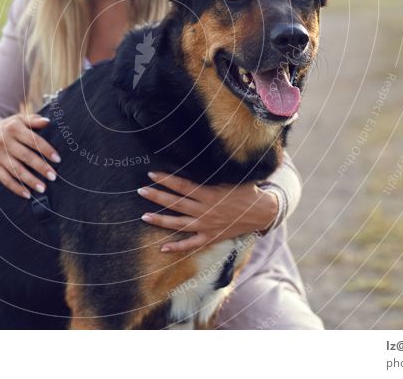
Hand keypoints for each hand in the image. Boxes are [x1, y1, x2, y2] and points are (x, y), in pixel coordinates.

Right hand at [0, 113, 60, 198]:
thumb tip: (48, 121)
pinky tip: (28, 194)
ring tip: (43, 188)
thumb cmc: (11, 127)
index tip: (58, 159)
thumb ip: (34, 120)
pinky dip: (16, 188)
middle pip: (25, 156)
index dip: (46, 150)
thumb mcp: (20, 119)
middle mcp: (4, 142)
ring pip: (15, 170)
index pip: (33, 140)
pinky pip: (5, 179)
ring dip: (30, 180)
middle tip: (53, 176)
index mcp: (14, 128)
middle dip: (40, 167)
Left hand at [137, 171, 278, 252]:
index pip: (182, 185)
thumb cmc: (246, 191)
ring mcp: (207, 226)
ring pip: (179, 223)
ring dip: (160, 220)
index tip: (152, 174)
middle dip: (157, 197)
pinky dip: (177, 247)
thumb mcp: (231, 177)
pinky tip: (163, 248)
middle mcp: (205, 210)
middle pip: (176, 203)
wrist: (261, 212)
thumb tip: (201, 155)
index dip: (166, 179)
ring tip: (144, 216)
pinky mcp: (210, 237)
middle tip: (140, 191)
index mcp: (209, 194)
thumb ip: (214, 171)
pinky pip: (191, 244)